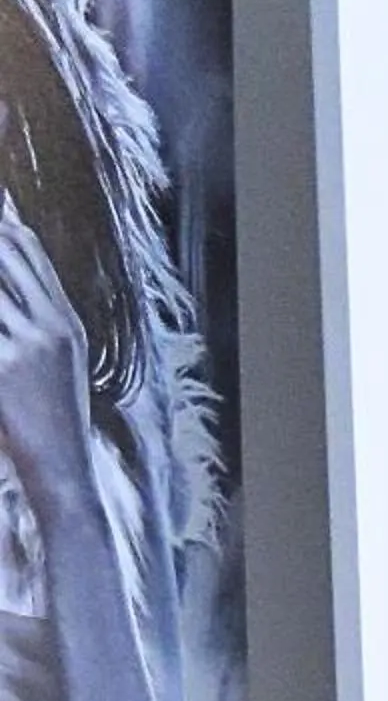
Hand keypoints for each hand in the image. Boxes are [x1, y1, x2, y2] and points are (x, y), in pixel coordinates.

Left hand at [0, 205, 94, 503]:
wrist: (62, 471)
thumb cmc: (56, 420)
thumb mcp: (63, 366)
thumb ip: (45, 324)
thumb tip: (17, 292)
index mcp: (67, 325)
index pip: (33, 256)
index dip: (7, 229)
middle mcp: (50, 329)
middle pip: (6, 259)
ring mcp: (25, 348)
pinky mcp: (1, 370)